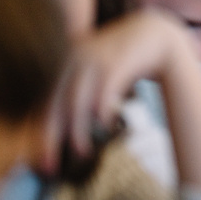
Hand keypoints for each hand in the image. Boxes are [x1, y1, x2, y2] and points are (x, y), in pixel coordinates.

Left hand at [38, 10, 199, 174]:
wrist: (158, 33)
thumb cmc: (128, 57)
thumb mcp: (101, 69)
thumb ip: (83, 89)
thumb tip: (69, 126)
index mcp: (67, 61)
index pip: (47, 101)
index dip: (43, 132)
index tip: (44, 159)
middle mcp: (76, 58)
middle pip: (57, 104)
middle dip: (52, 137)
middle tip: (51, 166)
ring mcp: (96, 59)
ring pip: (77, 102)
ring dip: (77, 131)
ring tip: (81, 152)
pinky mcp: (116, 62)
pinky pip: (102, 94)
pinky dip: (101, 113)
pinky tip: (106, 127)